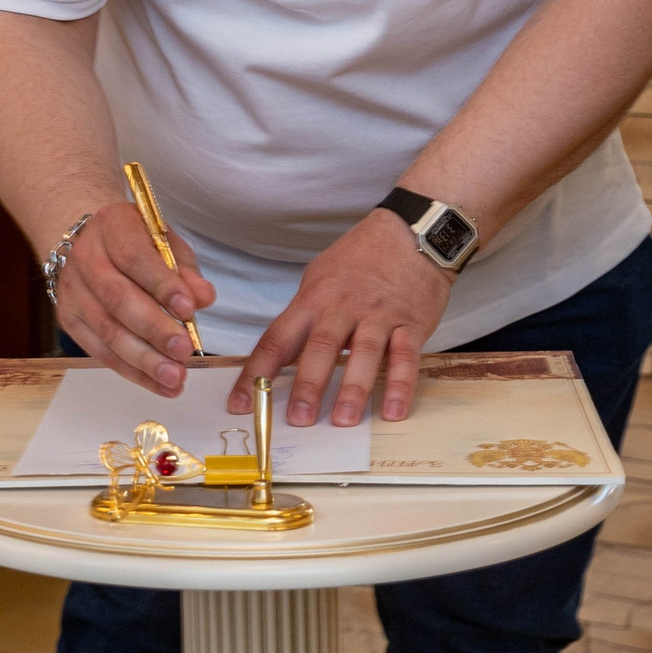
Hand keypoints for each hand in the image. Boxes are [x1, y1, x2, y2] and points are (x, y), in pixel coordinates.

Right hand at [53, 200, 216, 397]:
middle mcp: (84, 256)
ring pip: (107, 331)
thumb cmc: (137, 242)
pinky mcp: (69, 320)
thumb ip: (184, 270)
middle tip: (184, 351)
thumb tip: (204, 298)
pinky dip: (132, 371)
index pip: (134, 257)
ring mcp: (72, 291)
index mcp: (112, 225)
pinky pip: (100, 352)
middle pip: (117, 298)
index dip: (162, 285)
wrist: (89, 242)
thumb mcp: (165, 242)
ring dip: (144, 359)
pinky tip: (158, 384)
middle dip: (153, 329)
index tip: (189, 309)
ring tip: (175, 378)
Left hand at [232, 209, 451, 427]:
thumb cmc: (360, 257)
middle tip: (297, 420)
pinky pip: (405, 357)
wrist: (411, 231)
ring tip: (343, 420)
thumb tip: (280, 353)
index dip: (256, 372)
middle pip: (321, 348)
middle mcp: (343, 308)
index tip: (240, 403)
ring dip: (352, 388)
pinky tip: (393, 411)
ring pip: (363, 353)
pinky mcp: (412, 323)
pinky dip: (400, 385)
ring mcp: (379, 316)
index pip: (277, 339)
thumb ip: (303, 314)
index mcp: (313, 298)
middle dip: (307, 385)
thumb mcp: (320, 276)